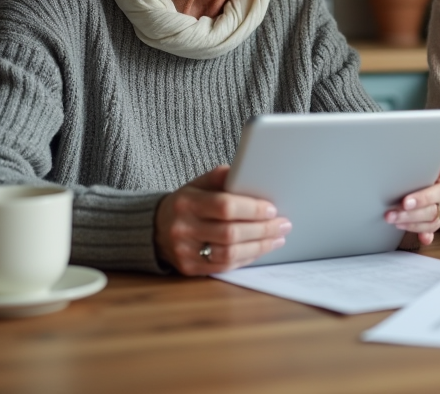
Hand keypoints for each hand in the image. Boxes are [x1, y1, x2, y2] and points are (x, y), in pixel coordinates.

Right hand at [154, 165, 291, 274]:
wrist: (156, 228)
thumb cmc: (186, 203)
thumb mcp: (198, 184)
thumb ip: (222, 177)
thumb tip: (250, 172)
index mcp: (187, 203)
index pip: (225, 206)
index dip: (252, 209)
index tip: (272, 209)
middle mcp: (184, 229)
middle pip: (230, 233)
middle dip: (262, 230)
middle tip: (283, 224)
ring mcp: (185, 252)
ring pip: (229, 254)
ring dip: (259, 247)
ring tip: (277, 238)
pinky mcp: (190, 268)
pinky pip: (224, 267)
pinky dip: (246, 258)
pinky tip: (260, 249)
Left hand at [384, 159, 439, 245]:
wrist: (434, 182)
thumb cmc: (431, 173)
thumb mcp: (434, 168)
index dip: (423, 199)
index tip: (406, 202)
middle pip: (432, 212)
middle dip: (410, 214)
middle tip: (391, 214)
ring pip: (430, 224)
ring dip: (410, 224)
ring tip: (393, 221)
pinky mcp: (437, 225)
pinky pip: (430, 233)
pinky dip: (424, 237)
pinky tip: (418, 238)